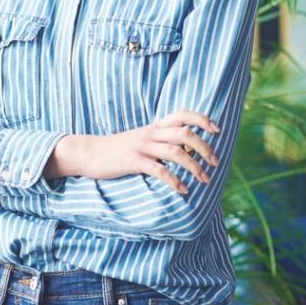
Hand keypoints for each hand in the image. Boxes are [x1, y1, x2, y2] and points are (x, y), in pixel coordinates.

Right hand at [47, 109, 221, 196]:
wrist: (88, 152)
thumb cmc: (117, 150)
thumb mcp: (140, 140)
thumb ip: (160, 141)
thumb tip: (184, 150)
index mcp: (154, 127)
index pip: (182, 114)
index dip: (202, 120)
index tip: (217, 130)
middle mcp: (150, 133)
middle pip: (184, 133)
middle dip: (204, 147)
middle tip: (215, 162)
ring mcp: (142, 147)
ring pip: (175, 152)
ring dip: (194, 166)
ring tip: (205, 179)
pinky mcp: (133, 161)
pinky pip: (159, 170)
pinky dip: (174, 180)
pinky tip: (183, 190)